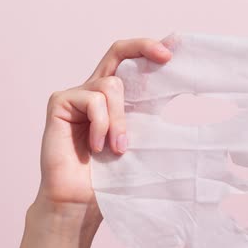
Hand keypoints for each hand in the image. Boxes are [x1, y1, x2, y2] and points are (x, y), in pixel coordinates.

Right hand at [16, 38, 172, 247]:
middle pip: (118, 52)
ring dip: (121, 119)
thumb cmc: (112, 174)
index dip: (150, 50)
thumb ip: (152, 115)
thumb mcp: (141, 139)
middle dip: (143, 47)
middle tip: (165, 56)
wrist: (82, 200)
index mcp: (116, 98)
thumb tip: (187, 99)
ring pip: (111, 85)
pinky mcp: (60, 102)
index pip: (132, 63)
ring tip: (119, 148)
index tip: (175, 48)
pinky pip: (93, 100)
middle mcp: (96, 90)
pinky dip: (102, 124)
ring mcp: (77, 95)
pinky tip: (98, 147)